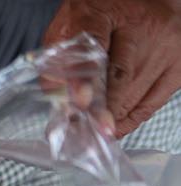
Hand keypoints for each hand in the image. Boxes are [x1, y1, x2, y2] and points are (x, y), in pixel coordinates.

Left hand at [44, 0, 180, 136]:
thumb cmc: (100, 13)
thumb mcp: (71, 24)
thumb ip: (58, 56)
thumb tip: (56, 96)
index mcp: (104, 12)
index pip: (94, 45)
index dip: (85, 77)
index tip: (79, 102)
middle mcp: (141, 28)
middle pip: (119, 77)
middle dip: (100, 109)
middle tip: (82, 132)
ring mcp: (164, 45)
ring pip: (137, 93)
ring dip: (114, 117)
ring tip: (95, 134)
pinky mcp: (179, 62)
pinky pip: (155, 100)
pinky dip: (134, 118)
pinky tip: (118, 128)